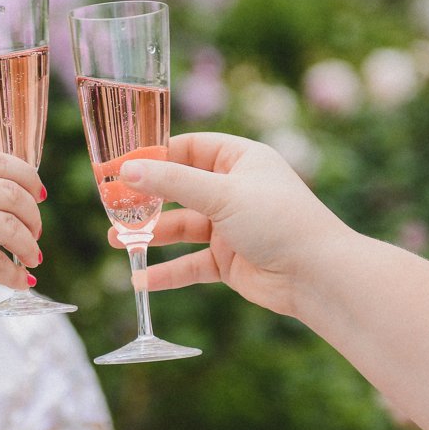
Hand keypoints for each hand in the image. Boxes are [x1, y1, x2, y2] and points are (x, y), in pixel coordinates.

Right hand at [0, 149, 43, 321]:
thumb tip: (8, 191)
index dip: (27, 177)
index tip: (39, 194)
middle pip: (12, 192)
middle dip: (33, 214)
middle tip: (36, 233)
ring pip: (13, 226)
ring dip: (30, 245)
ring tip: (33, 258)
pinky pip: (2, 261)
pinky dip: (17, 274)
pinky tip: (21, 281)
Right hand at [113, 132, 352, 315]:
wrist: (317, 274)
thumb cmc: (278, 220)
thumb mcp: (221, 194)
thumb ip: (172, 183)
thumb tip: (127, 169)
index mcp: (240, 160)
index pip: (188, 149)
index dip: (154, 157)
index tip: (119, 165)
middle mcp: (234, 190)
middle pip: (179, 190)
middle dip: (146, 199)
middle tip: (111, 205)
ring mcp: (230, 227)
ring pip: (180, 227)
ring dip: (150, 235)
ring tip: (116, 240)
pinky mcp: (229, 261)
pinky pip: (190, 264)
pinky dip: (168, 271)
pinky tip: (141, 280)